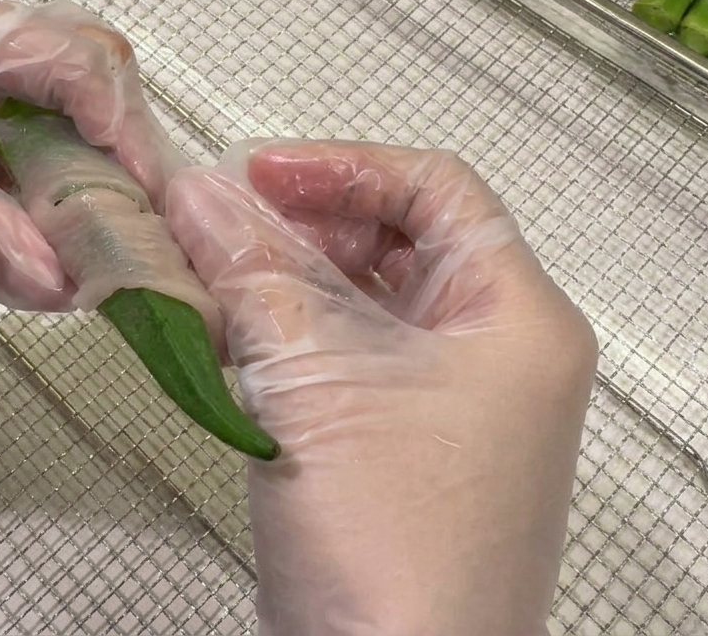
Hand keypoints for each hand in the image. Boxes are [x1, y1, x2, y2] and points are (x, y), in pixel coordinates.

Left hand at [0, 0, 183, 325]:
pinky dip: (46, 225)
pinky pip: (16, 189)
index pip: (55, 51)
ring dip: (87, 193)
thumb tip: (64, 280)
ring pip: (54, 140)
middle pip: (72, 89)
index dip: (111, 114)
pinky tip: (66, 264)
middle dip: (115, 152)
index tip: (146, 190)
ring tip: (120, 253)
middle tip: (144, 226)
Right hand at [167, 139, 597, 635]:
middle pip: (399, 239)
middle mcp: (495, 350)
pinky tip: (228, 325)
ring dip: (287, 278)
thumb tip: (192, 191)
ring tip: (211, 269)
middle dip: (305, 223)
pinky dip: (290, 331)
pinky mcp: (403, 441)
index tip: (260, 173)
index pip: (438, 190)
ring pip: (366, 298)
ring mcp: (451, 400)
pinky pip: (348, 353)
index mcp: (514, 315)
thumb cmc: (389, 541)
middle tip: (223, 219)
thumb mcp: (312, 376)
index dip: (346, 166)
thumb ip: (249, 270)